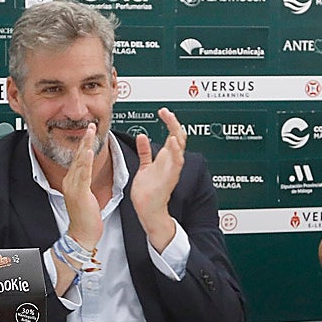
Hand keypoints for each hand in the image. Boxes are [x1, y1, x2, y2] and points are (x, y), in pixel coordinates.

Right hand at [61, 125, 103, 249]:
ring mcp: (73, 187)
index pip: (78, 159)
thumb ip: (85, 184)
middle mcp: (70, 182)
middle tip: (91, 125)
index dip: (84, 144)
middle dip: (85, 140)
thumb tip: (88, 174)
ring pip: (80, 162)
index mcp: (72, 182)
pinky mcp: (79, 193)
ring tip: (90, 132)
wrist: (81, 234)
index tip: (90, 132)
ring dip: (85, 145)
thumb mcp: (85, 196)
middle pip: (78, 156)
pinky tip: (87, 152)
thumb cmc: (86, 218)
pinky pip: (82, 175)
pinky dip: (85, 162)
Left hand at [131, 107, 182, 251]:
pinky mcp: (169, 178)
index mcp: (166, 158)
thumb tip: (142, 137)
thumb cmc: (147, 192)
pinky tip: (173, 141)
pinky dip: (177, 152)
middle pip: (178, 137)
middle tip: (166, 112)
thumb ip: (145, 152)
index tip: (162, 111)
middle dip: (173, 123)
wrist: (147, 210)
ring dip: (176, 133)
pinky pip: (176, 163)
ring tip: (171, 120)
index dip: (169, 122)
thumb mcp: (145, 166)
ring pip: (179, 147)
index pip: (172, 135)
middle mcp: (171, 162)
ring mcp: (171, 169)